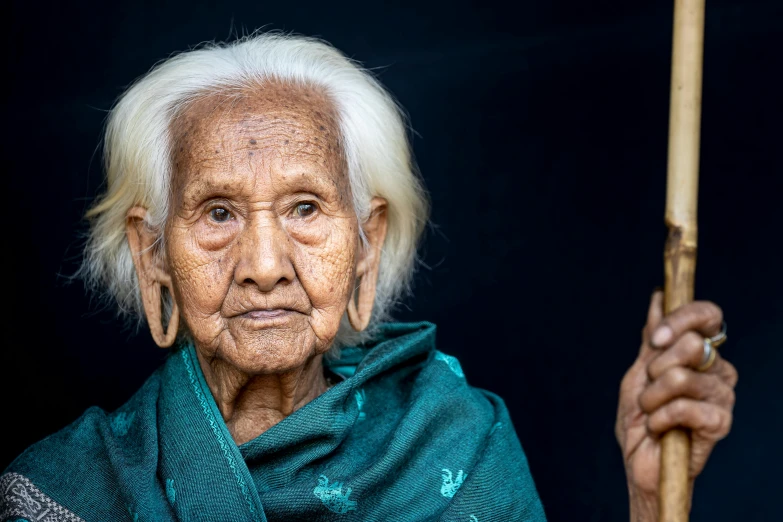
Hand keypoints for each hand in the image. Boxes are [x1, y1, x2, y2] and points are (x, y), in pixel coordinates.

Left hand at [615, 290, 737, 518]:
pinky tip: (660, 429)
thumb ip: (651, 338)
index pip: (708, 315)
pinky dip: (658, 419)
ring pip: (680, 377)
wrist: (640, 461)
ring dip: (651, 398)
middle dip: (654, 368)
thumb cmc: (640, 418)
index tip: (655, 339)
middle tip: (649, 389)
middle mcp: (718, 370)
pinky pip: (683, 407)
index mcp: (702, 352)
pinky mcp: (721, 423)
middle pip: (691, 344)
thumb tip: (658, 297)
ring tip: (652, 412)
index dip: (681, 318)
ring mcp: (723, 396)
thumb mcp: (638, 371)